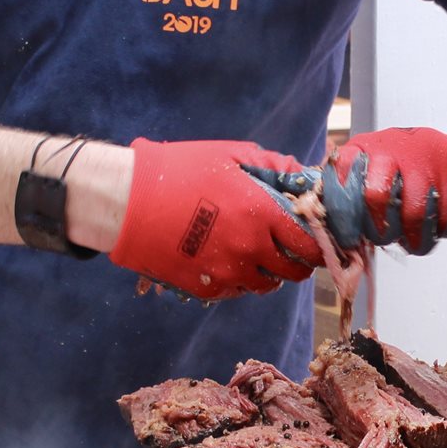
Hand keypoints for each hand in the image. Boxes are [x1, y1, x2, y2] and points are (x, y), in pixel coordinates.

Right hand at [109, 139, 321, 299]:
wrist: (128, 201)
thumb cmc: (179, 170)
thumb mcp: (230, 156)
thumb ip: (271, 167)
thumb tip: (301, 175)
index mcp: (262, 213)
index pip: (309, 244)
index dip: (318, 244)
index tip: (315, 239)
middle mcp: (250, 248)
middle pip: (294, 271)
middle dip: (297, 261)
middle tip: (289, 249)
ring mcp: (227, 272)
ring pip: (266, 285)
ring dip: (268, 272)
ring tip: (256, 254)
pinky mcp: (205, 287)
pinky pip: (236, 291)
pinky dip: (239, 281)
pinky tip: (229, 260)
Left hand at [321, 128, 446, 255]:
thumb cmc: (406, 171)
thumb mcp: (376, 169)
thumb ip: (353, 193)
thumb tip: (336, 230)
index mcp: (365, 148)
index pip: (342, 179)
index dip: (343, 216)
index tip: (349, 240)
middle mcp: (392, 147)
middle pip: (376, 197)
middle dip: (379, 230)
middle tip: (385, 239)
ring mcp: (425, 158)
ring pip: (415, 212)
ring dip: (413, 239)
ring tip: (412, 244)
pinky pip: (446, 217)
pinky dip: (441, 232)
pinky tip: (437, 229)